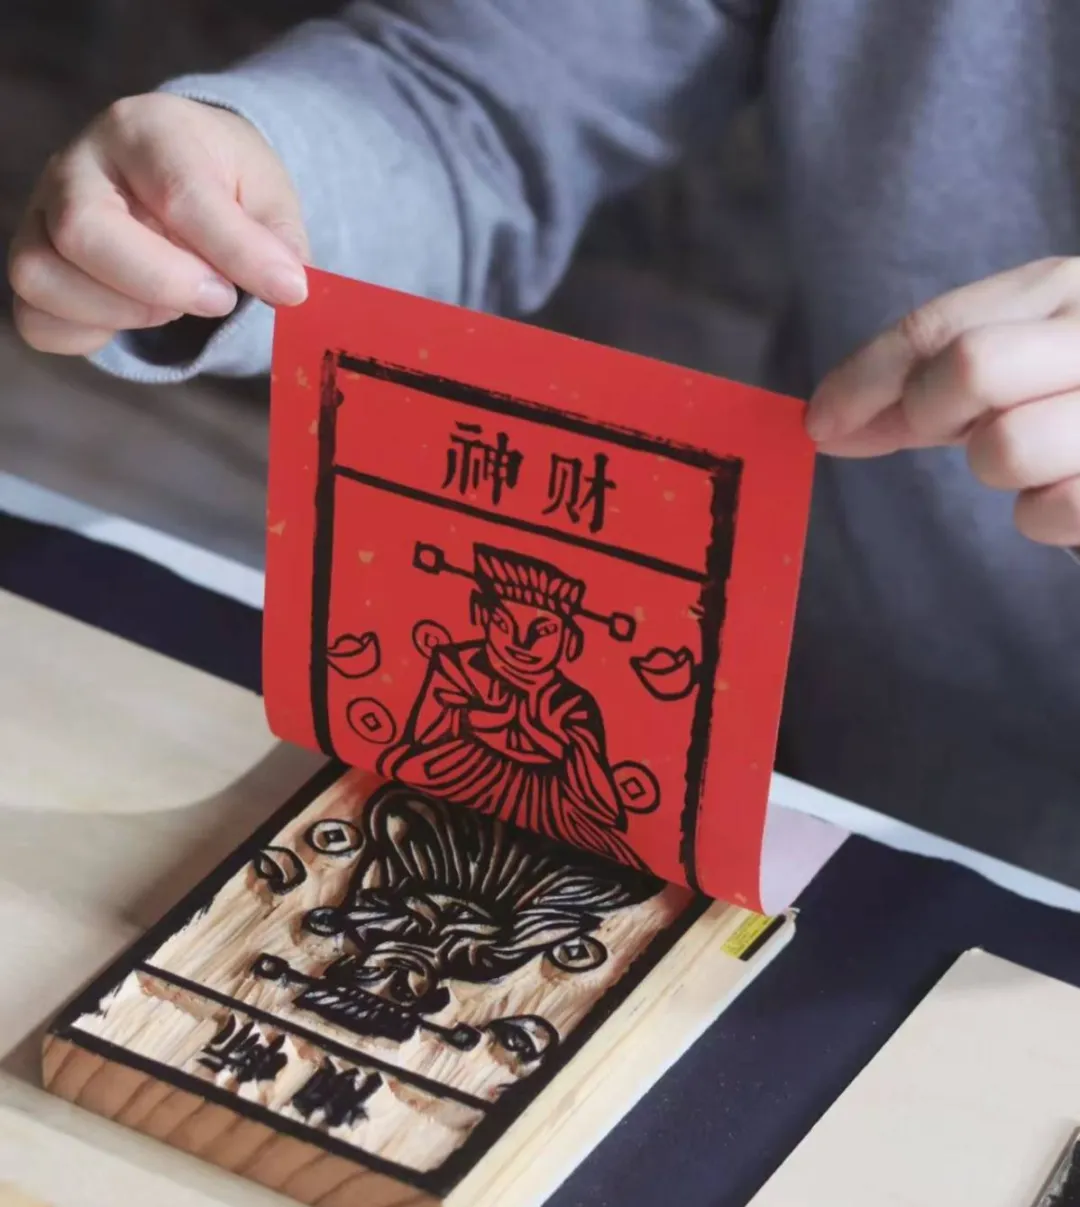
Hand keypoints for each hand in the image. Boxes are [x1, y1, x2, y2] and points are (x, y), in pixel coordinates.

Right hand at [8, 93, 308, 355]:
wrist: (174, 173)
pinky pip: (37, 319)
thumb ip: (278, 237)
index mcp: (145, 130)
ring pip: (44, 275)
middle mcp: (77, 165)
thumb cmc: (222, 182)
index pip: (179, 193)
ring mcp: (41, 215)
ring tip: (176, 303)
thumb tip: (288, 286)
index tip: (286, 289)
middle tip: (221, 299)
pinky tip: (135, 318)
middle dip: (161, 283)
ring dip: (124, 311)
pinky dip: (89, 335)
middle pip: (83, 229)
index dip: (235, 251)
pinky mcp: (31, 264)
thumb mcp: (266, 193)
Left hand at [807, 257, 1079, 546]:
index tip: (818, 423)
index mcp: (1067, 289)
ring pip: (1004, 449)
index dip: (866, 377)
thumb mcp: (1020, 363)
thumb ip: (928, 385)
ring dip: (998, 466)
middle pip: (969, 367)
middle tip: (947, 429)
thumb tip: (827, 423)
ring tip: (1039, 453)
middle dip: (931, 411)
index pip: (942, 326)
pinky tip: (1075, 488)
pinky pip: (1047, 513)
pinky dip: (1043, 515)